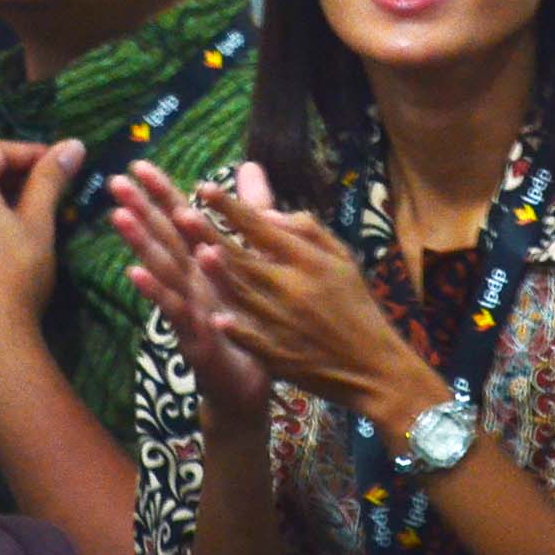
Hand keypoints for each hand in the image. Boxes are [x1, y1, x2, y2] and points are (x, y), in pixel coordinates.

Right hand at [110, 160, 273, 425]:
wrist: (250, 388)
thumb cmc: (246, 324)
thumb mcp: (254, 261)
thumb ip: (251, 215)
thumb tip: (251, 166)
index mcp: (204, 264)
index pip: (180, 220)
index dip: (161, 192)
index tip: (138, 164)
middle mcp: (191, 283)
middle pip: (164, 239)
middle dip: (140, 210)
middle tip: (115, 182)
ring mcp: (188, 309)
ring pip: (164, 271)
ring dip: (141, 244)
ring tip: (119, 216)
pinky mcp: (194, 337)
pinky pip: (175, 311)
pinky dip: (156, 292)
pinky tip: (135, 273)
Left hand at [194, 179, 443, 429]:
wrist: (372, 366)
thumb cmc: (354, 304)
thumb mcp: (342, 259)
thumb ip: (305, 231)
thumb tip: (265, 214)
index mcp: (309, 261)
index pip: (263, 228)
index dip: (232, 208)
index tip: (204, 189)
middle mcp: (295, 288)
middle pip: (245, 258)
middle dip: (212, 235)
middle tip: (182, 214)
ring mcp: (286, 323)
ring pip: (245, 295)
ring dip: (220, 276)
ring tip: (196, 254)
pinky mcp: (280, 355)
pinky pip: (255, 340)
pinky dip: (239, 330)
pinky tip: (218, 319)